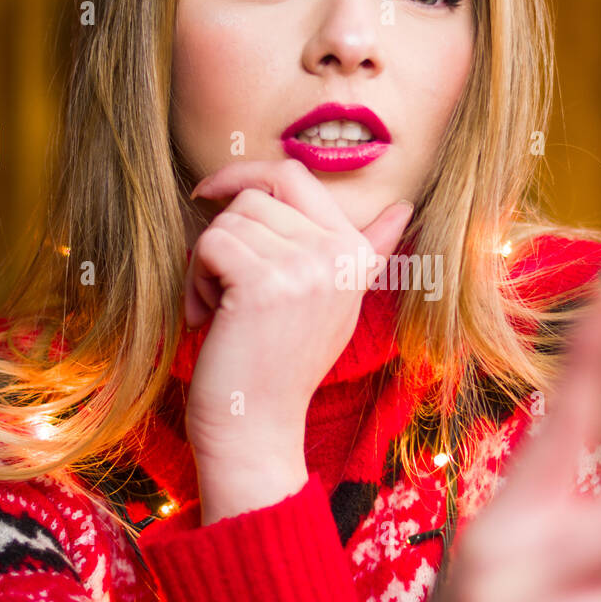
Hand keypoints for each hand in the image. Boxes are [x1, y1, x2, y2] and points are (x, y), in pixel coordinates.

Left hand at [182, 159, 413, 491]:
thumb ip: (364, 251)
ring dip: (207, 264)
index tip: (211, 193)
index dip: (245, 174)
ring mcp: (306, 266)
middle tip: (223, 287)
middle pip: (254, 196)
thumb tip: (404, 208)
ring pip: (228, 220)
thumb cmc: (280, 364)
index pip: (294, 174)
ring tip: (221, 311)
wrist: (257, 427)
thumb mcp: (333, 301)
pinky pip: (210, 243)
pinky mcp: (265, 281)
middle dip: (225, 236)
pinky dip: (196, 281)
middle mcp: (339, 253)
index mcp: (354, 252)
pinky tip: (209, 319)